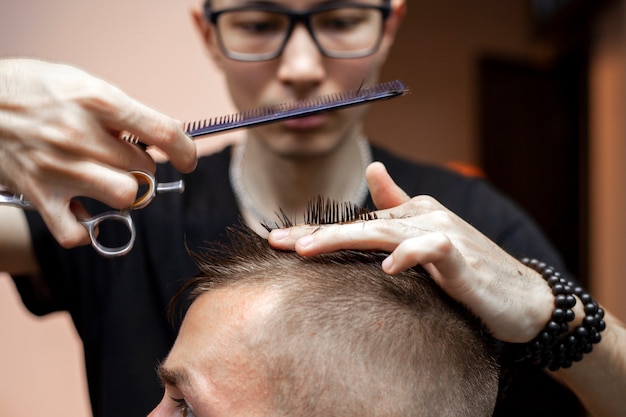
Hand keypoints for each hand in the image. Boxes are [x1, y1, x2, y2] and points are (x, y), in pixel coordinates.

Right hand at [0, 58, 196, 247]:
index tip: (186, 158)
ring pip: (126, 197)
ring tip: (111, 181)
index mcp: (97, 101)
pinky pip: (76, 232)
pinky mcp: (40, 194)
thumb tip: (164, 134)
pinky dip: (84, 228)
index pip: (164, 132)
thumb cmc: (32, 89)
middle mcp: (81, 135)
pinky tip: (81, 210)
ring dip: (126, 193)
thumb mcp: (82, 81)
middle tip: (125, 157)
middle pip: (146, 168)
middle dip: (144, 165)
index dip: (185, 150)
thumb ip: (123, 110)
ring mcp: (60, 168)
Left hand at [269, 162, 553, 341]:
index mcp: (412, 214)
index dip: (316, 231)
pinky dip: (409, 256)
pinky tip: (387, 268)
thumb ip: (399, 208)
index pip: (356, 222)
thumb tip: (375, 168)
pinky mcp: (461, 256)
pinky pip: (430, 250)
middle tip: (278, 243)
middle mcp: (423, 216)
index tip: (276, 240)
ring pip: (385, 230)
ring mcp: (443, 232)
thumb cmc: (470, 271)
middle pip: (361, 223)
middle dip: (318, 233)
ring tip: (308, 250)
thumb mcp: (428, 239)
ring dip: (344, 237)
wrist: (523, 298)